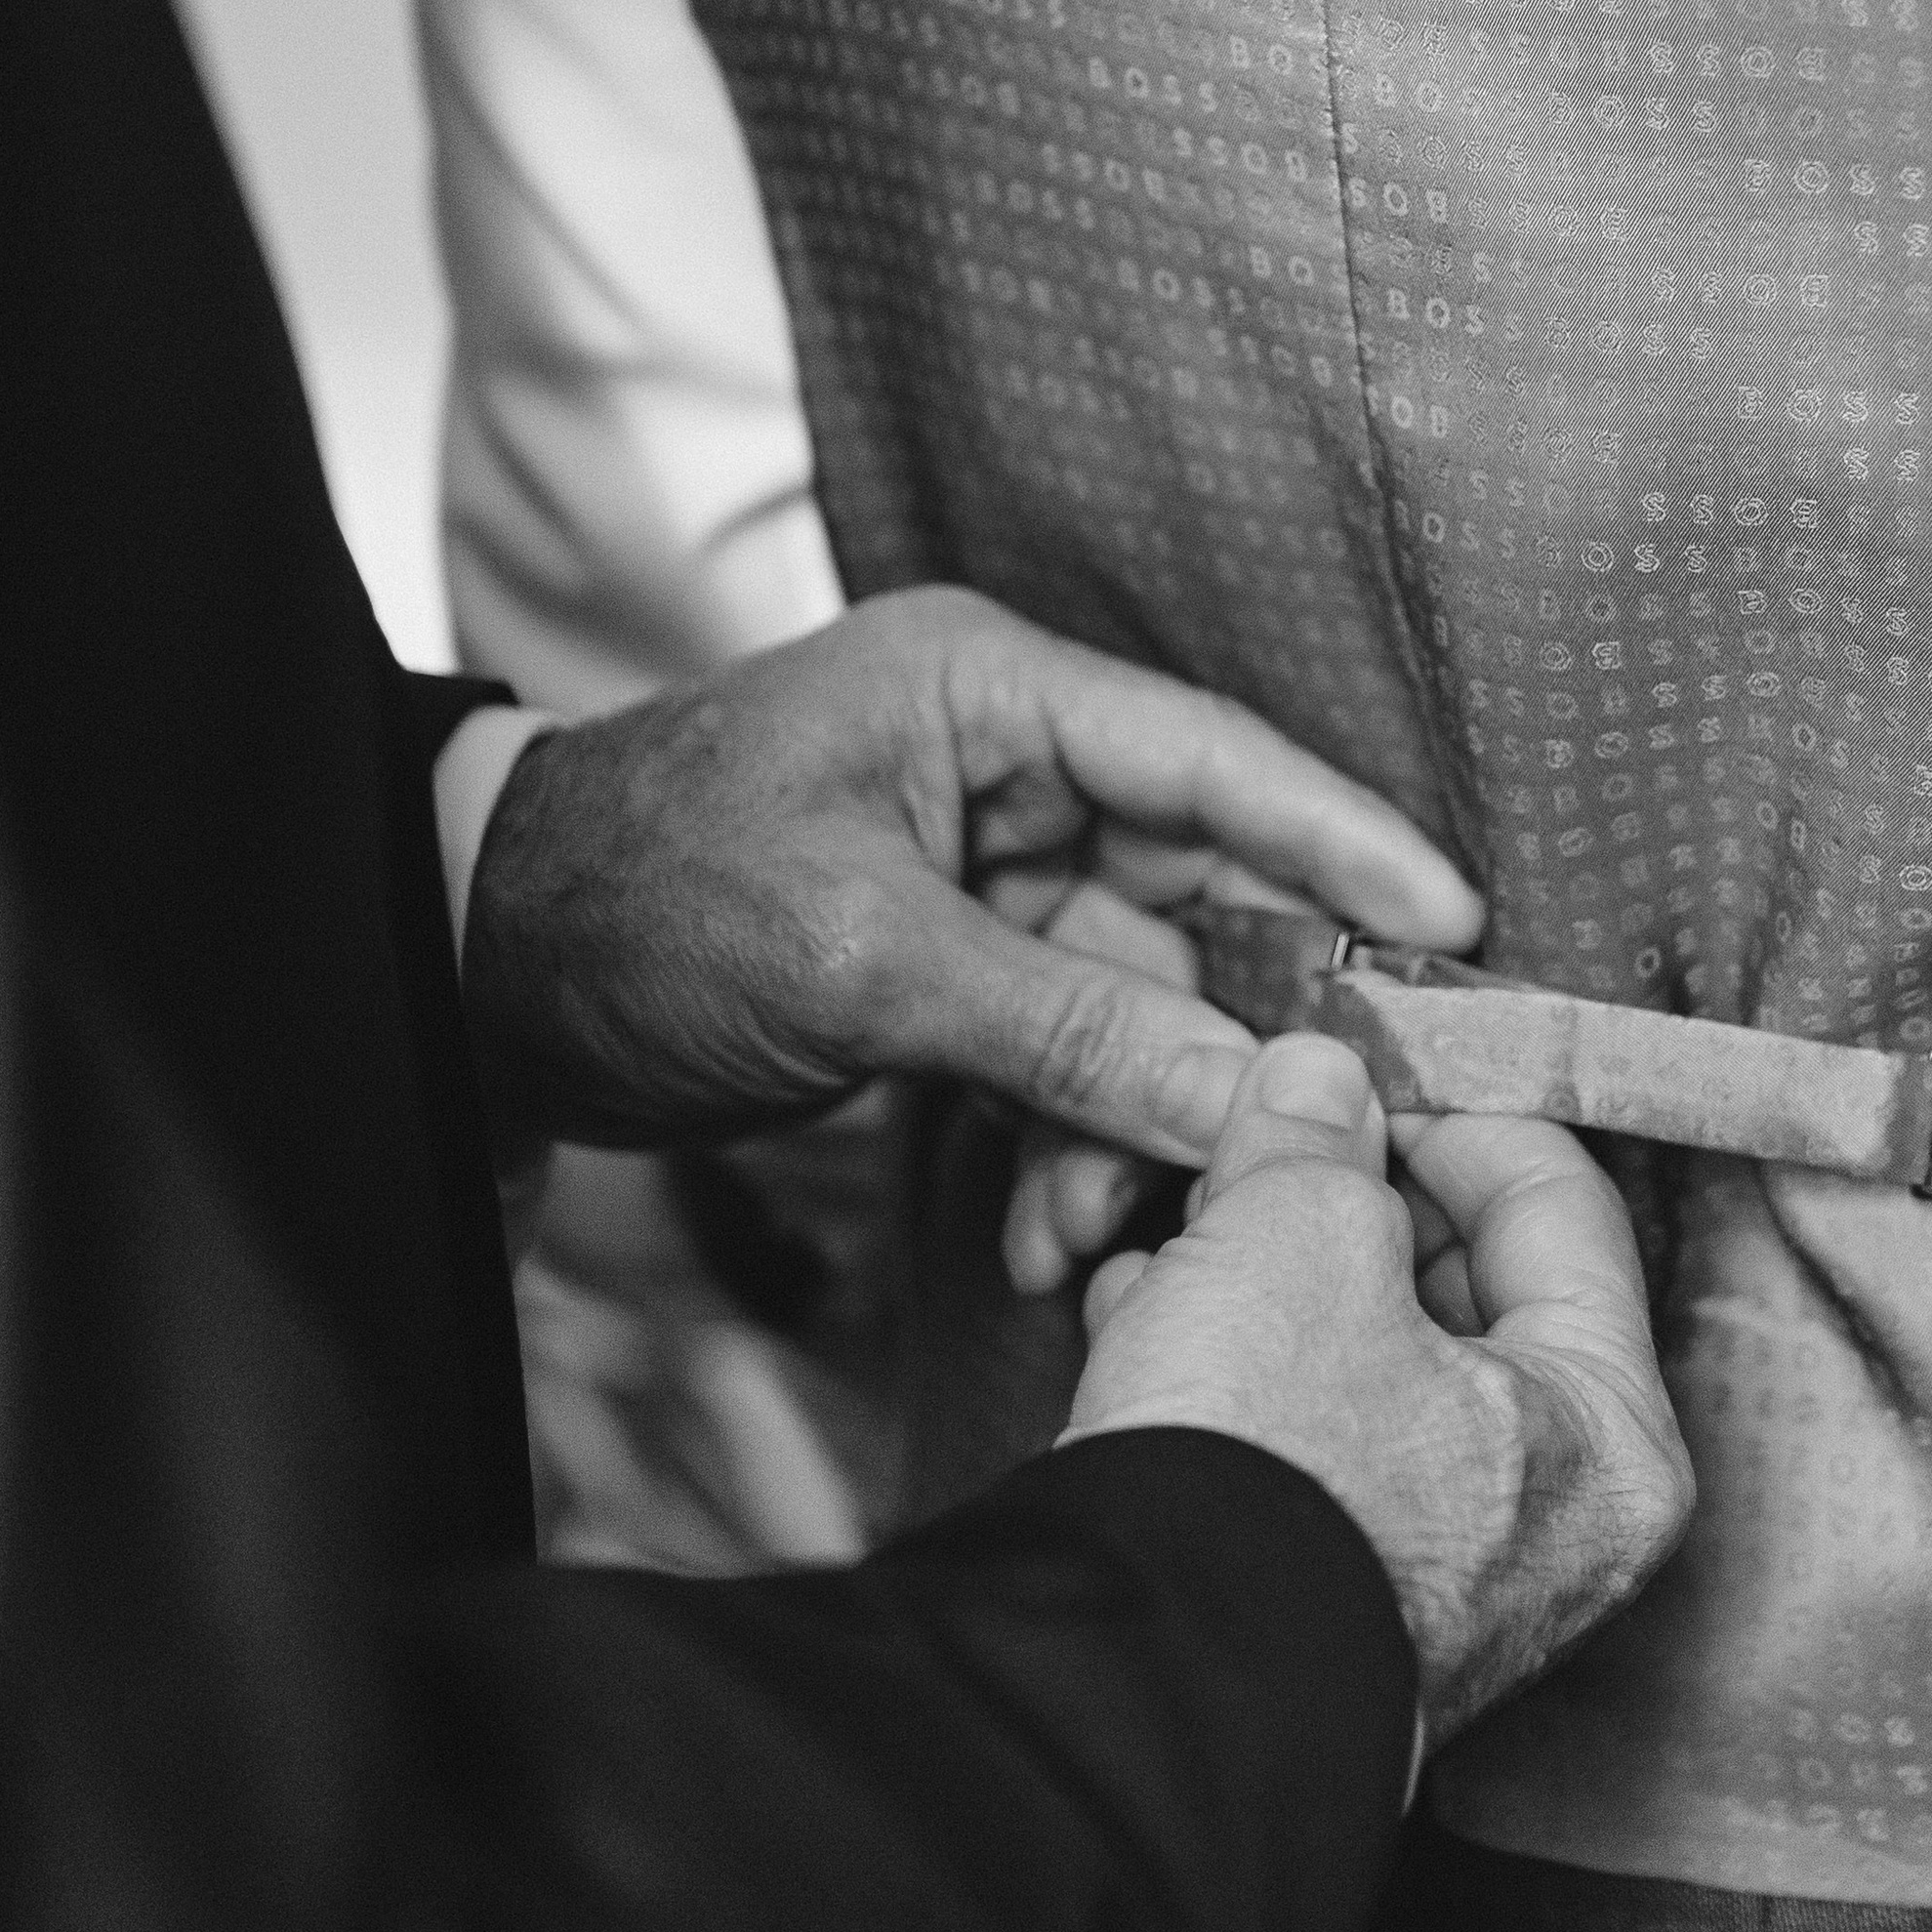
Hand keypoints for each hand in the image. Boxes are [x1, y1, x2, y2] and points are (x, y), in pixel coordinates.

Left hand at [460, 589, 1480, 1157]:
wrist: (474, 977)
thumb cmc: (638, 899)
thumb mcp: (862, 960)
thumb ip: (1066, 1028)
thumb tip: (1247, 1100)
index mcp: (988, 697)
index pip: (1211, 761)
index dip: (1344, 842)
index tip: (1458, 922)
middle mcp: (1004, 771)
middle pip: (1199, 895)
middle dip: (1237, 1036)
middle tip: (1311, 1137)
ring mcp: (981, 878)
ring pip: (1138, 1004)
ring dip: (1136, 1126)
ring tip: (1099, 1227)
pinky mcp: (952, 976)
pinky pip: (1068, 1060)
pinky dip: (1070, 1146)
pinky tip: (1046, 1234)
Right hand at [1061, 1036, 1693, 1751]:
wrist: (1132, 1688)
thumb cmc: (1269, 1485)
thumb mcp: (1300, 1238)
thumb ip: (1317, 1139)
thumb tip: (1315, 1081)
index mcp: (1611, 1436)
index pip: (1559, 1203)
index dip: (1446, 1100)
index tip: (1358, 1051)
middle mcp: (1547, 1518)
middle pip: (1454, 1279)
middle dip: (1333, 1193)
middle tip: (1254, 1131)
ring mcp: (1429, 1565)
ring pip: (1351, 1349)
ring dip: (1257, 1267)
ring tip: (1179, 1226)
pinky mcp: (1316, 1586)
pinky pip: (1286, 1430)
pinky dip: (1218, 1361)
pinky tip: (1139, 1315)